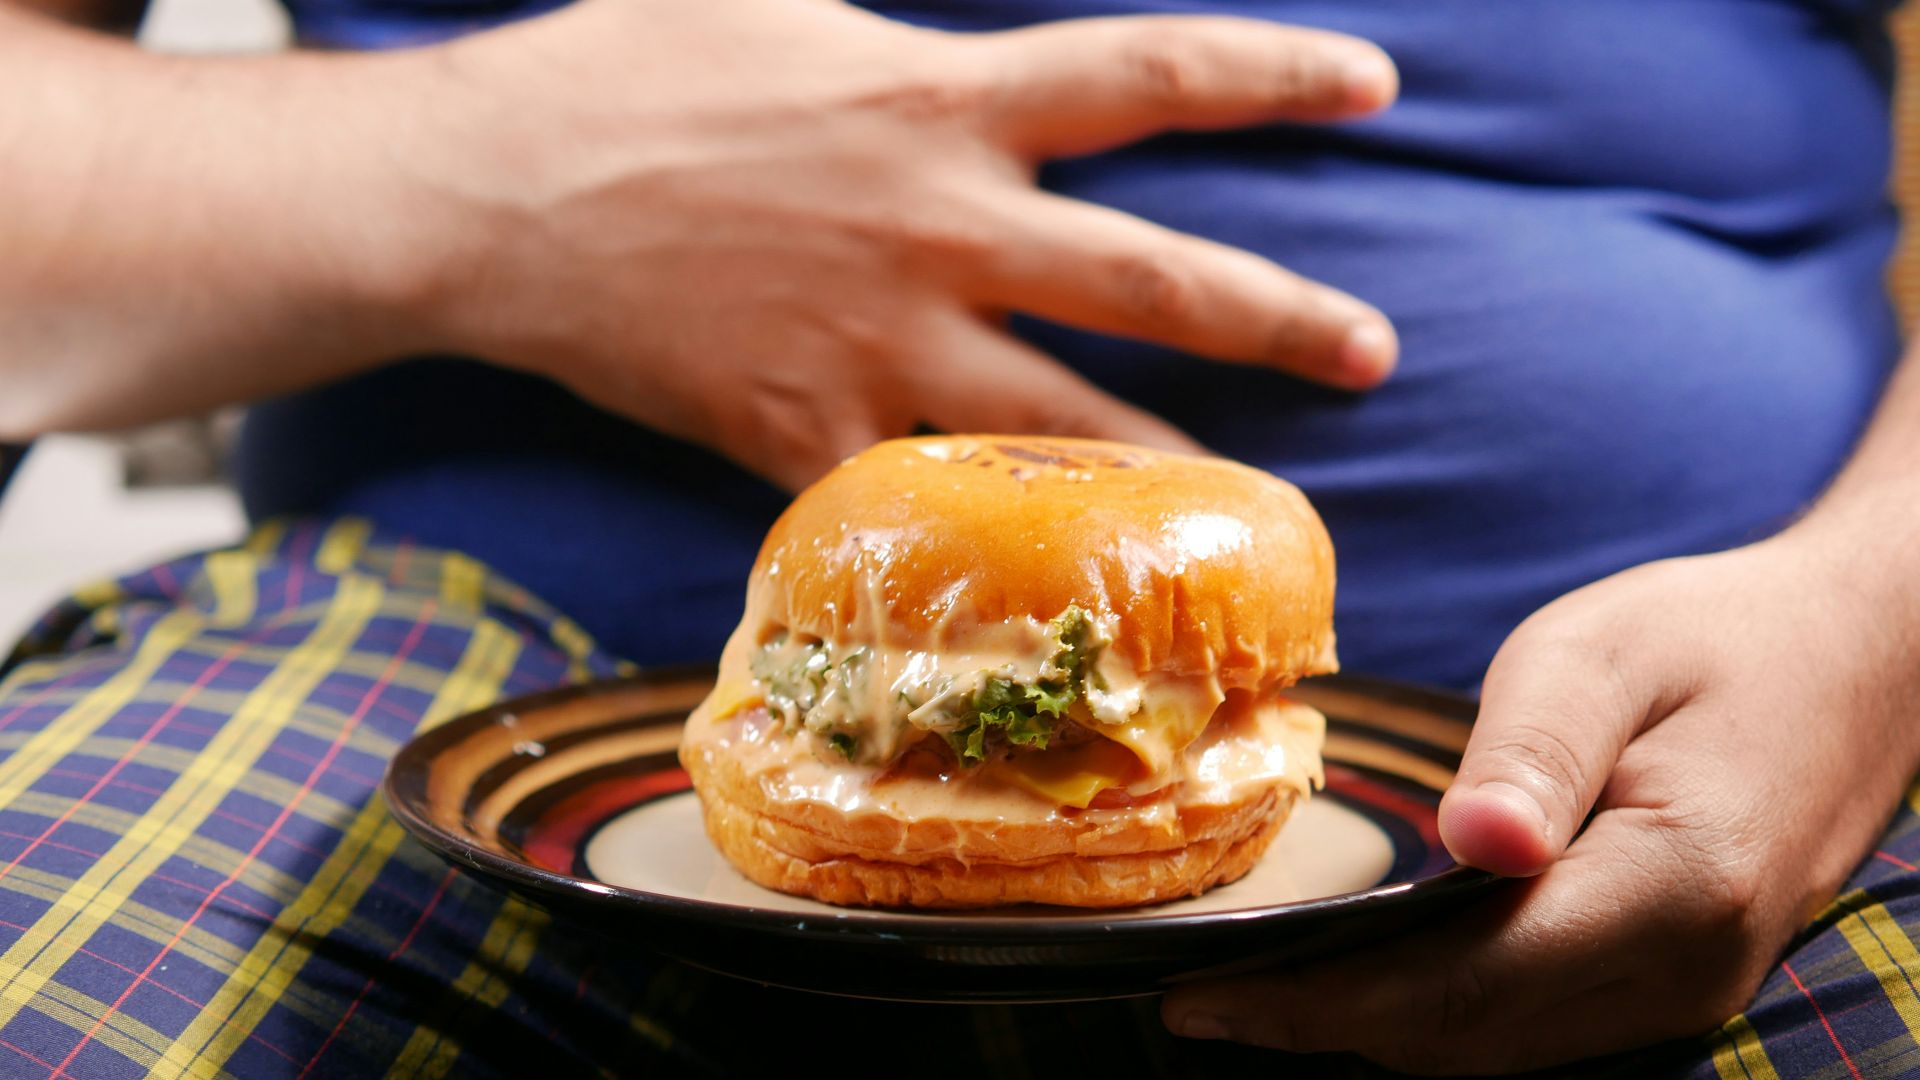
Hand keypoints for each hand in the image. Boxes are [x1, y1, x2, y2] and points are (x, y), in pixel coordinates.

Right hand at [397, 0, 1398, 488]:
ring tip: (1246, 510)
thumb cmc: (624, 72)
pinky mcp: (805, 431)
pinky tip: (1041, 584)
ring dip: (1167, 467)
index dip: (1273, 75)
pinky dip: (978, 540)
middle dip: (1277, 317)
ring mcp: (877, 343)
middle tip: (1375, 353)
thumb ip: (886, 11)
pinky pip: (917, 499)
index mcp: (939, 103)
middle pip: (1149, 279)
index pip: (1148, 75)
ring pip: (1061, 425)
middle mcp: (936, 230)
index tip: (1373, 83)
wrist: (487, 195)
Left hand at [1161, 534, 1919, 1072]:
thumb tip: (1472, 847)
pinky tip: (1359, 983)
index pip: (1462, 984)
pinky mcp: (1674, 980)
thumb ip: (1533, 750)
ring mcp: (1688, 990)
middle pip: (1469, 1041)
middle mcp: (1684, 971)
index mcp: (1671, 887)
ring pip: (1499, 1051)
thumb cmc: (1717, 638)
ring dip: (1370, 1035)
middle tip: (1194, 1002)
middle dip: (1321, 1031)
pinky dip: (1434, 1018)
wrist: (1858, 659)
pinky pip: (1534, 1028)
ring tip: (1251, 1001)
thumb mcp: (1607, 654)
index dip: (1322, 1003)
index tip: (1203, 996)